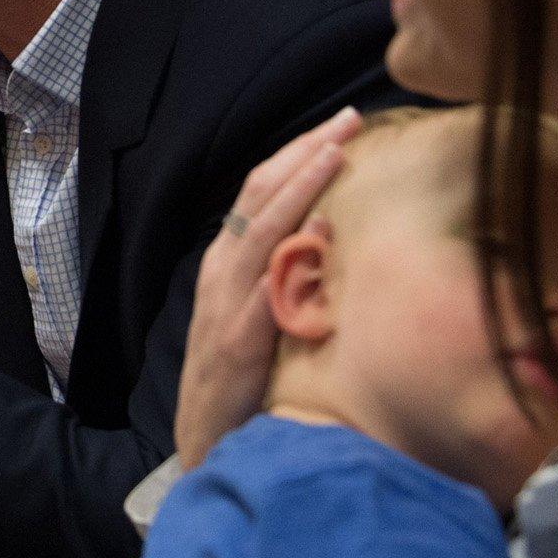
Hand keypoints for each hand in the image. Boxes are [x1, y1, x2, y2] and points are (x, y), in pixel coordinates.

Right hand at [175, 106, 358, 467]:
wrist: (208, 439)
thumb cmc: (244, 378)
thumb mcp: (261, 313)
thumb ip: (285, 272)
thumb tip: (327, 227)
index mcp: (228, 261)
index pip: (262, 191)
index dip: (299, 154)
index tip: (342, 125)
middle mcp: (222, 270)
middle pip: (261, 193)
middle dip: (306, 151)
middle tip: (349, 118)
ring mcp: (226, 300)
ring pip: (261, 226)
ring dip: (299, 183)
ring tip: (336, 149)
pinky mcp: (238, 338)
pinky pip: (263, 284)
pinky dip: (288, 250)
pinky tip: (318, 224)